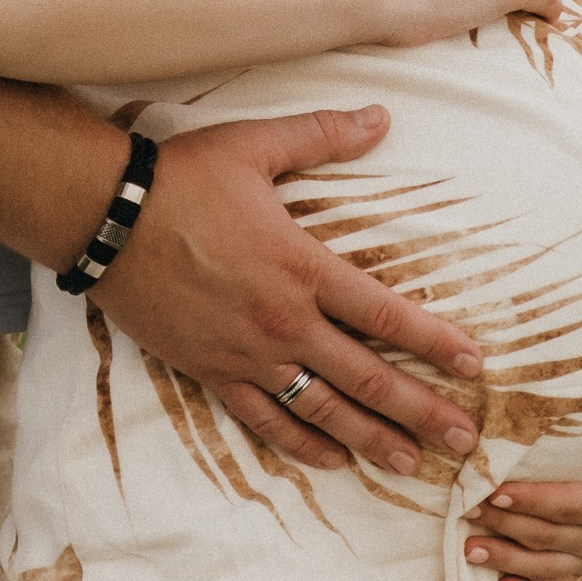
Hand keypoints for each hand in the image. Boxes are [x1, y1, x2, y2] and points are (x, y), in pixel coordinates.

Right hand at [99, 105, 487, 476]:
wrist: (106, 218)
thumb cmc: (183, 177)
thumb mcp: (257, 145)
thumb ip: (323, 135)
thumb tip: (381, 116)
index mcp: (302, 267)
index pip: (385, 314)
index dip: (434, 342)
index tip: (475, 367)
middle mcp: (283, 322)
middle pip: (366, 377)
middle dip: (420, 410)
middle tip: (463, 441)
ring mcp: (246, 354)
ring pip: (322, 409)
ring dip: (371, 439)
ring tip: (413, 464)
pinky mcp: (211, 372)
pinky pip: (264, 419)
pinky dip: (301, 444)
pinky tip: (332, 460)